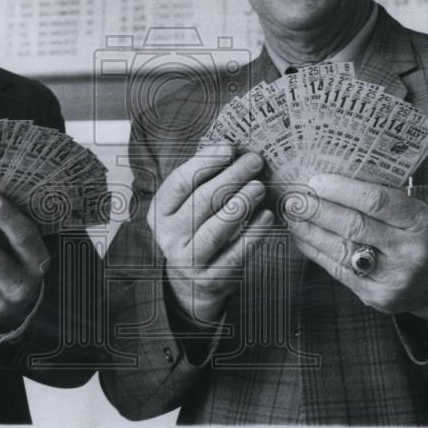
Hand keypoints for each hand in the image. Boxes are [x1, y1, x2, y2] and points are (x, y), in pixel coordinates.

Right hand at [151, 143, 274, 324]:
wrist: (191, 281)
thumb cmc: (195, 229)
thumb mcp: (188, 204)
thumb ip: (202, 178)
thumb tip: (229, 146)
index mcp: (160, 212)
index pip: (179, 182)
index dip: (205, 163)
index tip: (229, 147)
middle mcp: (169, 236)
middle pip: (201, 202)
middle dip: (231, 178)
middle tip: (255, 161)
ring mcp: (188, 260)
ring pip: (216, 229)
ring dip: (241, 204)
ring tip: (260, 186)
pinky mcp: (211, 279)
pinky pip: (235, 254)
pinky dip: (253, 234)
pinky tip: (266, 216)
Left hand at [287, 173, 427, 319]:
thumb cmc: (415, 236)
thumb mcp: (412, 212)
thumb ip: (380, 197)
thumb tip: (329, 179)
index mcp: (420, 222)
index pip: (376, 201)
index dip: (341, 190)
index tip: (315, 181)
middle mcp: (409, 251)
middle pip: (354, 226)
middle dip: (317, 209)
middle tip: (294, 198)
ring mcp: (392, 277)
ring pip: (341, 249)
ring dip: (309, 230)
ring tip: (291, 215)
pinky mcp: (376, 296)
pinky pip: (337, 270)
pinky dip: (315, 251)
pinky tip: (301, 237)